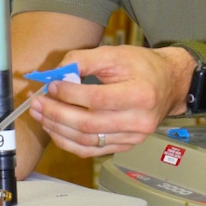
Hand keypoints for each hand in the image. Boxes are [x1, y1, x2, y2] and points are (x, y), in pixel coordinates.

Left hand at [27, 45, 186, 157]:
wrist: (169, 83)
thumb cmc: (143, 66)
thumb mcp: (115, 54)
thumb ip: (84, 60)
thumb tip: (55, 73)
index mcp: (140, 95)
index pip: (97, 99)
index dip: (70, 94)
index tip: (51, 85)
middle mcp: (139, 121)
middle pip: (88, 124)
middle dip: (56, 113)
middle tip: (37, 103)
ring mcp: (132, 138)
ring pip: (86, 141)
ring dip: (57, 129)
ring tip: (40, 115)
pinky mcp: (124, 146)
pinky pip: (91, 150)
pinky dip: (68, 141)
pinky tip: (54, 128)